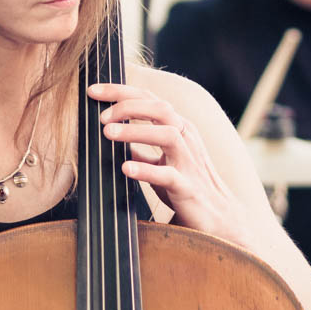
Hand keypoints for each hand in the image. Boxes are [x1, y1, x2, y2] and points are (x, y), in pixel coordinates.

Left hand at [88, 82, 252, 244]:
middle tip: (101, 116)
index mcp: (178, 129)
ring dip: (135, 131)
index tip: (93, 91)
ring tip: (108, 134)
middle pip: (160, 109)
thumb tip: (110, 133)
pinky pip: (168, 175)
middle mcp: (186, 139)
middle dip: (128, 106)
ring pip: (166, 135)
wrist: (217, 219)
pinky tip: (125, 169)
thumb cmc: (186, 186)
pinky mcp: (188, 187)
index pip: (149, 99)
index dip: (121, 92)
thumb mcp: (160, 160)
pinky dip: (146, 170)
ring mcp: (188, 162)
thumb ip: (139, 147)